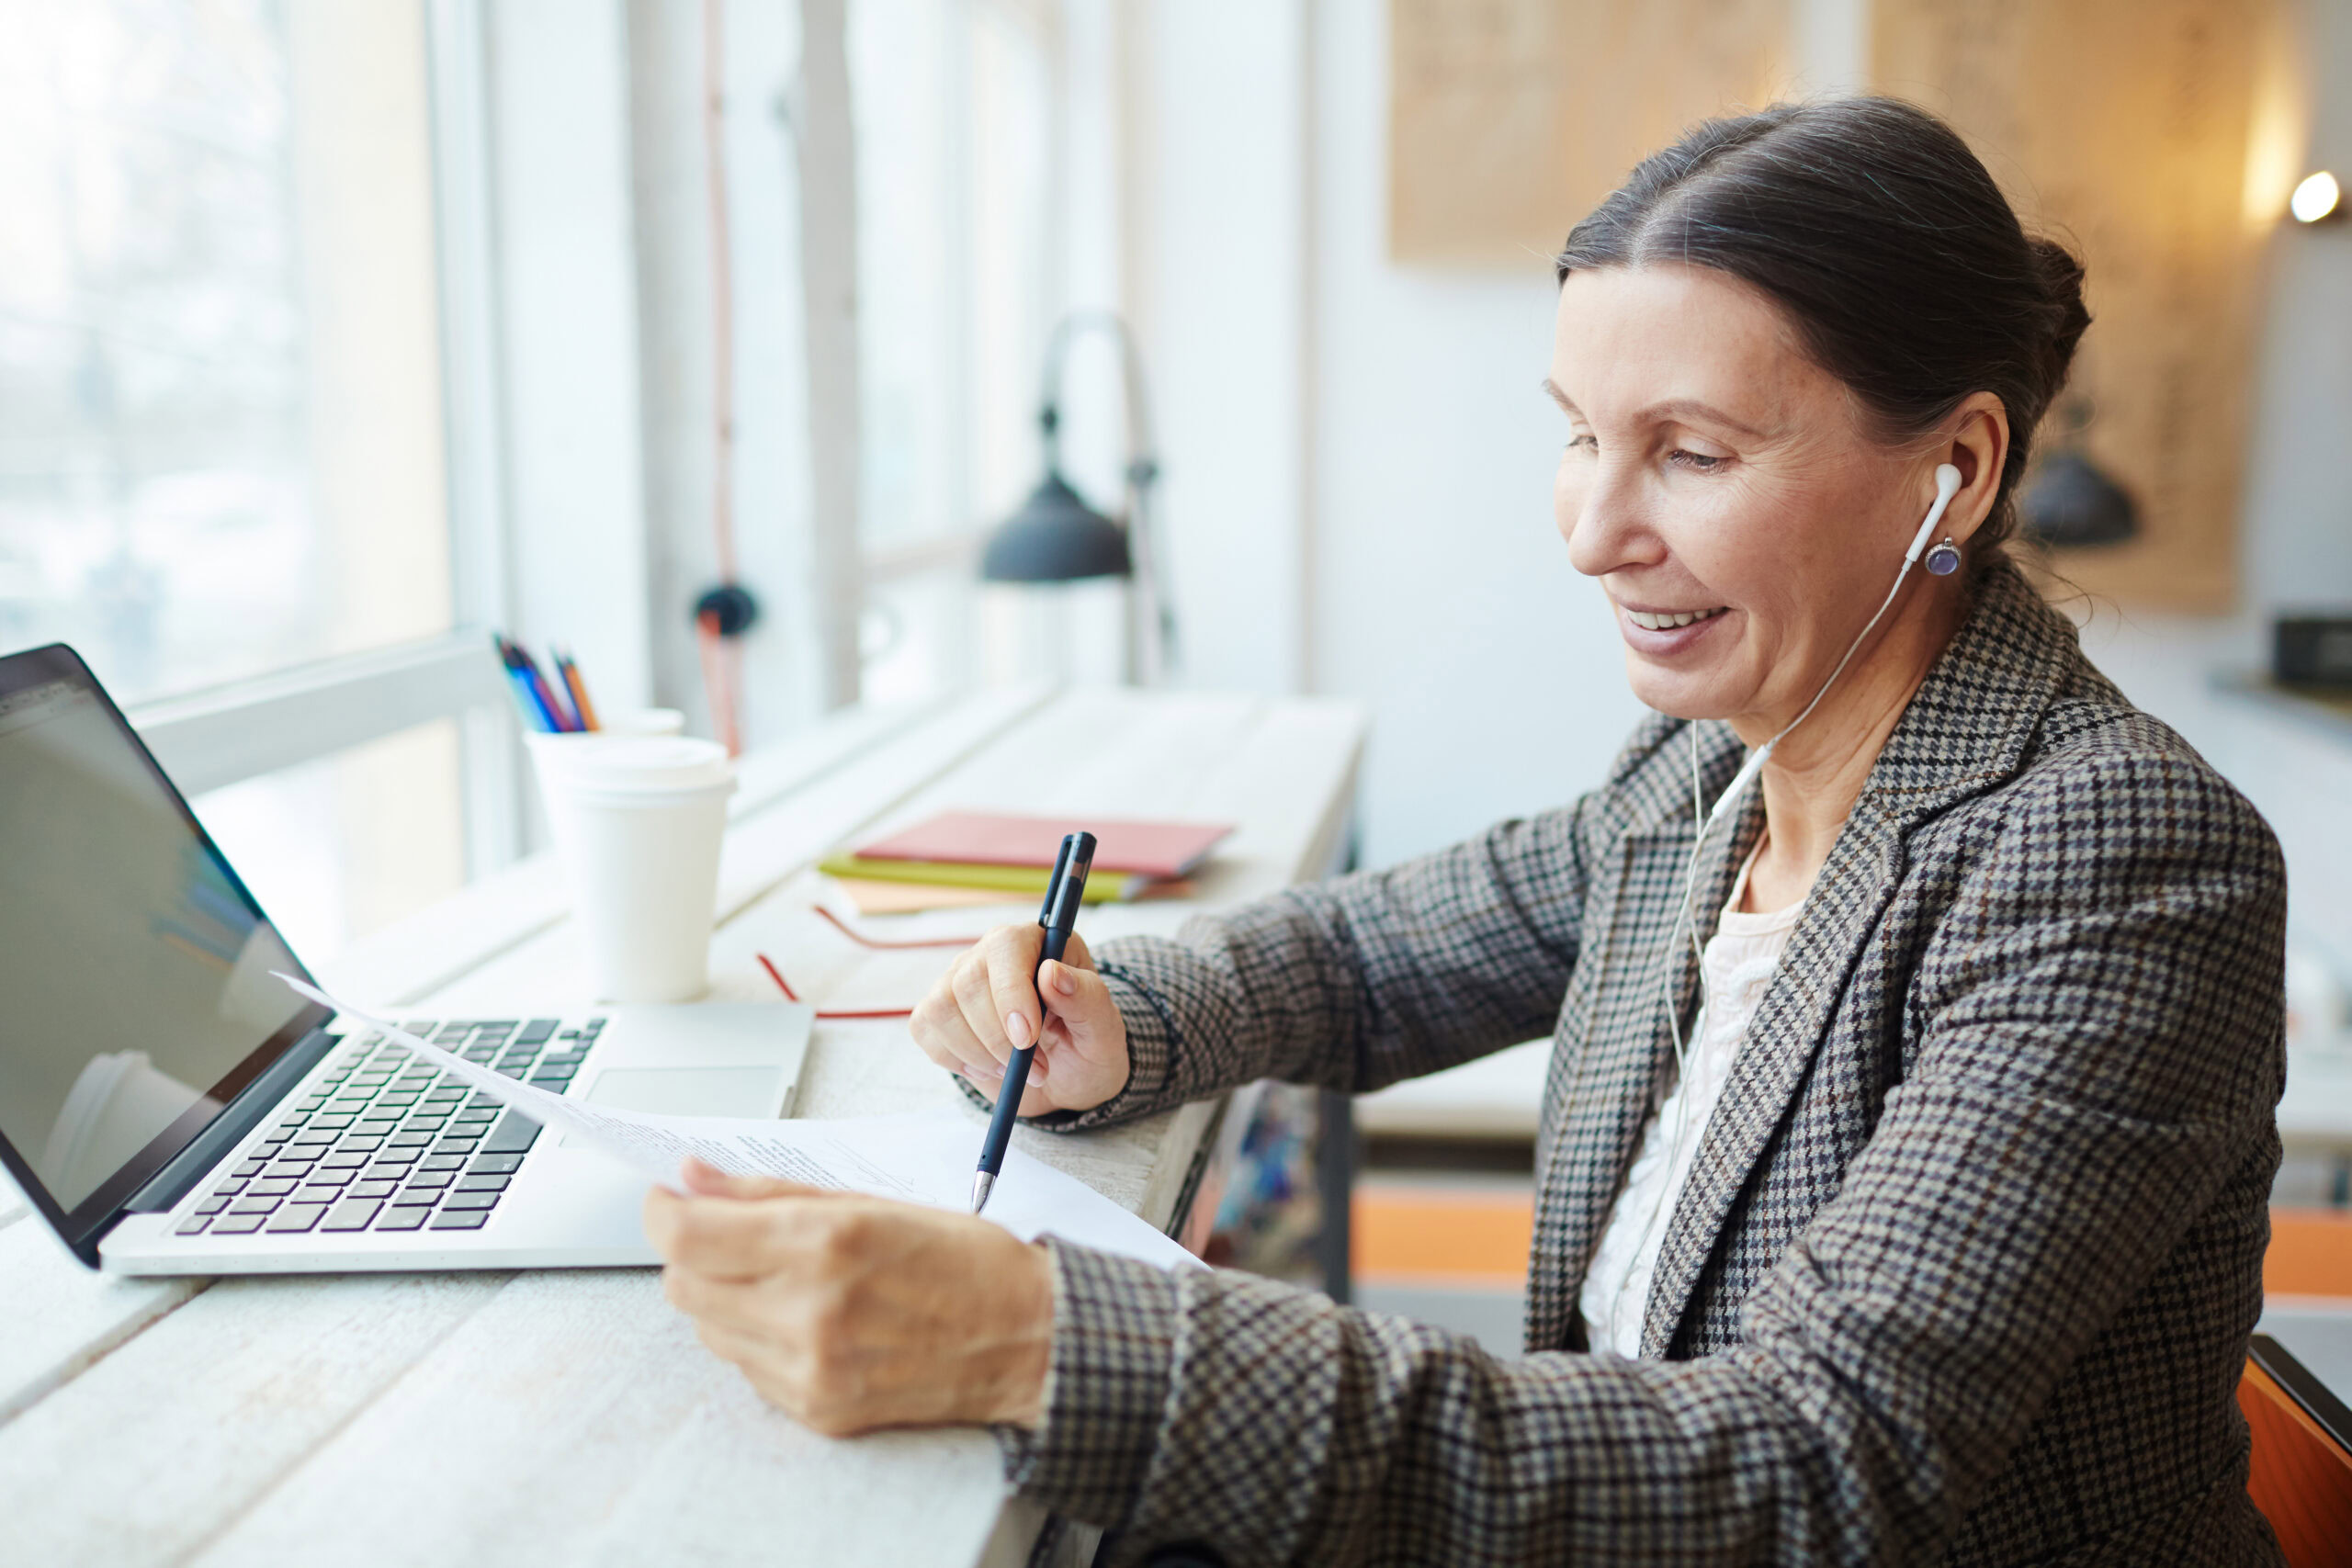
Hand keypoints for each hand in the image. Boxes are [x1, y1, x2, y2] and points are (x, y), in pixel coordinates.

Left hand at [645, 1160, 1053, 1435]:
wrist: (1027, 1339)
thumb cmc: (963, 1261)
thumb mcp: (870, 1202)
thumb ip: (771, 1192)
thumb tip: (694, 1177)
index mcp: (824, 1244)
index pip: (688, 1235)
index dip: (661, 1211)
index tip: (666, 1197)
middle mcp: (808, 1312)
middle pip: (684, 1285)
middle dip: (690, 1251)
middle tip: (722, 1232)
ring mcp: (809, 1370)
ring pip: (709, 1330)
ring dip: (724, 1297)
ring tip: (781, 1278)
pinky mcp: (816, 1410)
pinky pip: (747, 1369)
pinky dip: (758, 1338)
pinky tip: (806, 1318)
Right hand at [909, 924, 1128, 1116]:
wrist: (1065, 1080)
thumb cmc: (1087, 1046)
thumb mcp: (1104, 1029)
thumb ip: (1087, 997)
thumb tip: (1053, 973)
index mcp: (1037, 941)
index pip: (1006, 947)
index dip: (1011, 993)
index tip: (1029, 1038)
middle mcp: (992, 953)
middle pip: (967, 983)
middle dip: (998, 1038)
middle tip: (1036, 1070)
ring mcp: (958, 980)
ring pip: (942, 1008)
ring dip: (978, 1053)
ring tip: (1015, 1071)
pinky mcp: (937, 1011)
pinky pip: (925, 1029)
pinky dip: (956, 1059)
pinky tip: (987, 1067)